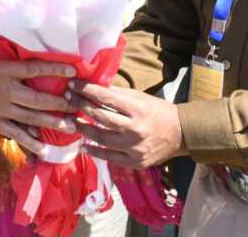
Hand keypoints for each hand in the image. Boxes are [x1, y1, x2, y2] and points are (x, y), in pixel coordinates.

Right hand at [0, 50, 76, 156]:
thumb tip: (15, 45)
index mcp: (1, 69)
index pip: (34, 69)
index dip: (55, 70)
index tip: (73, 71)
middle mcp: (4, 90)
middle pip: (39, 98)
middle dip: (61, 102)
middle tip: (78, 103)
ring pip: (31, 118)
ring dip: (53, 122)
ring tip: (71, 126)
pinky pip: (14, 134)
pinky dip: (30, 142)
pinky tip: (43, 149)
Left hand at [66, 81, 184, 168]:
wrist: (179, 134)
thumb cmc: (157, 111)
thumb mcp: (140, 97)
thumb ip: (118, 94)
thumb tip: (94, 86)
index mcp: (136, 108)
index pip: (105, 97)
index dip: (86, 90)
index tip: (72, 85)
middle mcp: (134, 129)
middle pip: (100, 117)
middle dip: (80, 106)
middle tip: (67, 98)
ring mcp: (134, 148)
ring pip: (101, 138)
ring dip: (83, 128)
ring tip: (72, 121)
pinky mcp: (134, 162)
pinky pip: (109, 157)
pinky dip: (94, 151)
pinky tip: (83, 144)